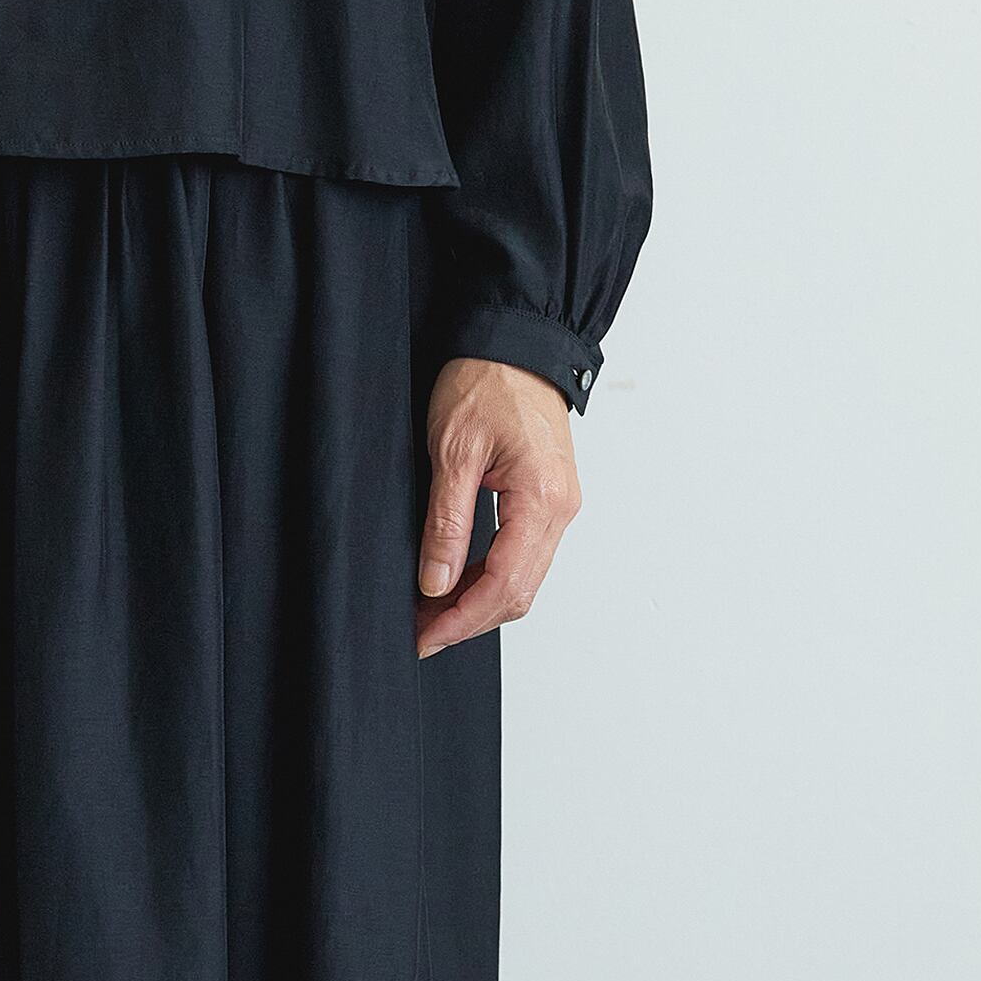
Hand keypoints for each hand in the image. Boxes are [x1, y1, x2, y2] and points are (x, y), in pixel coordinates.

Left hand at [415, 356, 579, 656]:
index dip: (461, 620)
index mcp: (542, 499)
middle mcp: (561, 509)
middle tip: (419, 631)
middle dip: (468, 620)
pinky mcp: (549, 499)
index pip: (504, 585)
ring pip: (523, 579)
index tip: (424, 637)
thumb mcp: (453, 450)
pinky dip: (490, 577)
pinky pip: (524, 555)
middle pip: (519, 593)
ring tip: (429, 610)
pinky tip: (456, 580)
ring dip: (478, 602)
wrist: (516, 342)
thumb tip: (436, 583)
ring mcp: (559, 506)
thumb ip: (446, 522)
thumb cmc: (487, 381)